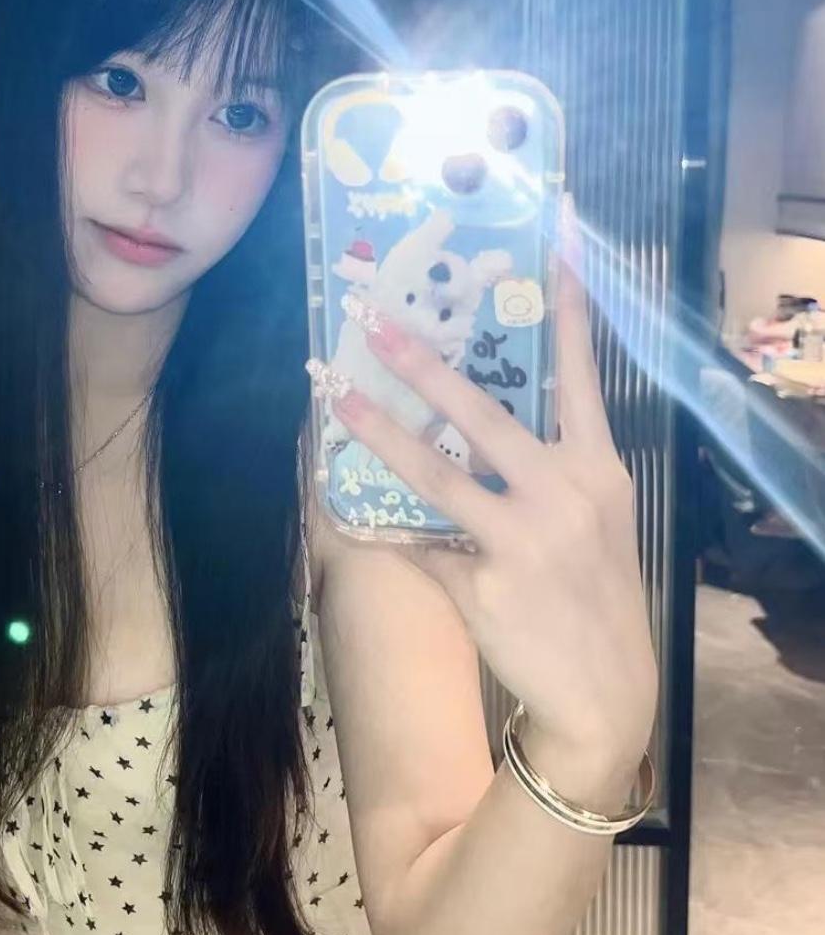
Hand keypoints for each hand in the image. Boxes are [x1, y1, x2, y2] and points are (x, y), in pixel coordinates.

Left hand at [326, 195, 658, 767]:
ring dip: (376, 429)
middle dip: (424, 361)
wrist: (602, 693)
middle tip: (376, 318)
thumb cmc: (596, 593)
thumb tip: (478, 421)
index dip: (568, 310)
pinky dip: (381, 526)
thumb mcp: (597, 520)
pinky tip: (346, 509)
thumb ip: (552, 466)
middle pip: (483, 412)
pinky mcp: (481, 583)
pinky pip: (416, 542)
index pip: (581, 375)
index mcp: (598, 469)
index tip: (558, 241)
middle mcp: (563, 494)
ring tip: (332, 394)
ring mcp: (521, 539)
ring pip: (434, 470)